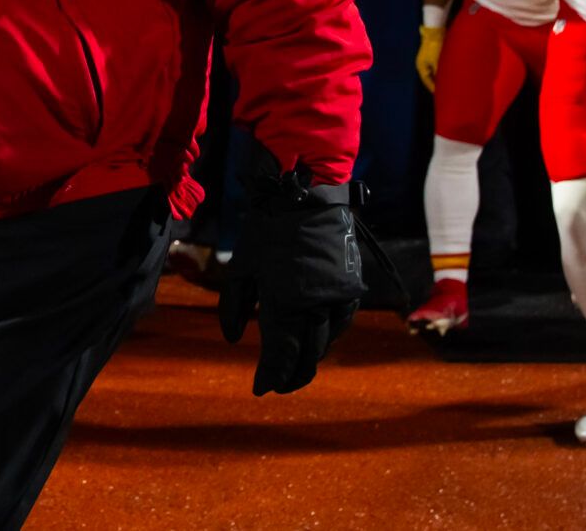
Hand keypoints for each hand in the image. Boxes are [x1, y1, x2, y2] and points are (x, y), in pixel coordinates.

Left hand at [218, 146, 364, 396]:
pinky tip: (318, 339)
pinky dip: (329, 336)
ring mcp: (337, 298)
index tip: (260, 389)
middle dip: (292, 375)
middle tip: (279, 386)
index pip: (279, 355)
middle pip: (307, 356)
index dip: (270, 377)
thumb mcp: (243, 268)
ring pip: (327, 342)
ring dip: (311, 358)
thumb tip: (234, 340)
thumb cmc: (266, 231)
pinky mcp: (351, 286)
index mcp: (284, 305)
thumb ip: (234, 307)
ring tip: (296, 367)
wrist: (305, 196)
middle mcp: (315, 307)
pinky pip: (341, 323)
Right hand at [416, 24, 444, 91]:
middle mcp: (423, 64)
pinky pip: (438, 66)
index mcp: (421, 67)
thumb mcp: (437, 62)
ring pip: (435, 72)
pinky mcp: (434, 55)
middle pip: (430, 77)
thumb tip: (444, 83)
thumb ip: (440, 73)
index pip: (427, 82)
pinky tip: (449, 74)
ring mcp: (428, 59)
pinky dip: (443, 71)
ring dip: (441, 77)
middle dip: (437, 84)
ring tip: (448, 84)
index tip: (440, 96)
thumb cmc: (434, 47)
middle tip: (445, 92)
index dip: (433, 89)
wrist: (436, 32)